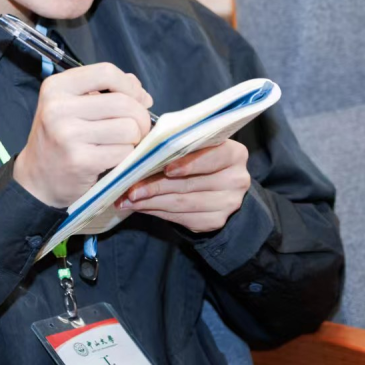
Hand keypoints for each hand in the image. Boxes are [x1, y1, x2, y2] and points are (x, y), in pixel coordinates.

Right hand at [13, 63, 153, 208]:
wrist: (37, 177)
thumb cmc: (60, 138)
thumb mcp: (73, 105)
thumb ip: (106, 91)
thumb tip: (142, 94)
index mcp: (57, 87)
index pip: (106, 72)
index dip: (129, 86)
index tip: (136, 99)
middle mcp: (58, 107)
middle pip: (123, 102)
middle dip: (140, 117)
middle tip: (138, 128)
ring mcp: (67, 134)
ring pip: (128, 128)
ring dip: (134, 139)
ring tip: (122, 143)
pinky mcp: (79, 160)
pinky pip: (123, 152)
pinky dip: (126, 156)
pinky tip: (113, 158)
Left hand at [117, 139, 250, 233]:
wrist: (218, 186)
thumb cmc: (199, 157)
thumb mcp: (195, 145)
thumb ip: (177, 144)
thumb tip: (141, 150)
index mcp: (234, 154)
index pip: (213, 157)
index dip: (188, 163)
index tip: (166, 169)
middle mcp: (236, 179)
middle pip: (190, 184)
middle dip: (156, 186)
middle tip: (130, 188)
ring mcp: (228, 203)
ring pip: (182, 203)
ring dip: (150, 202)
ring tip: (128, 199)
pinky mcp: (215, 221)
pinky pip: (181, 218)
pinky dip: (157, 212)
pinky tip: (140, 207)